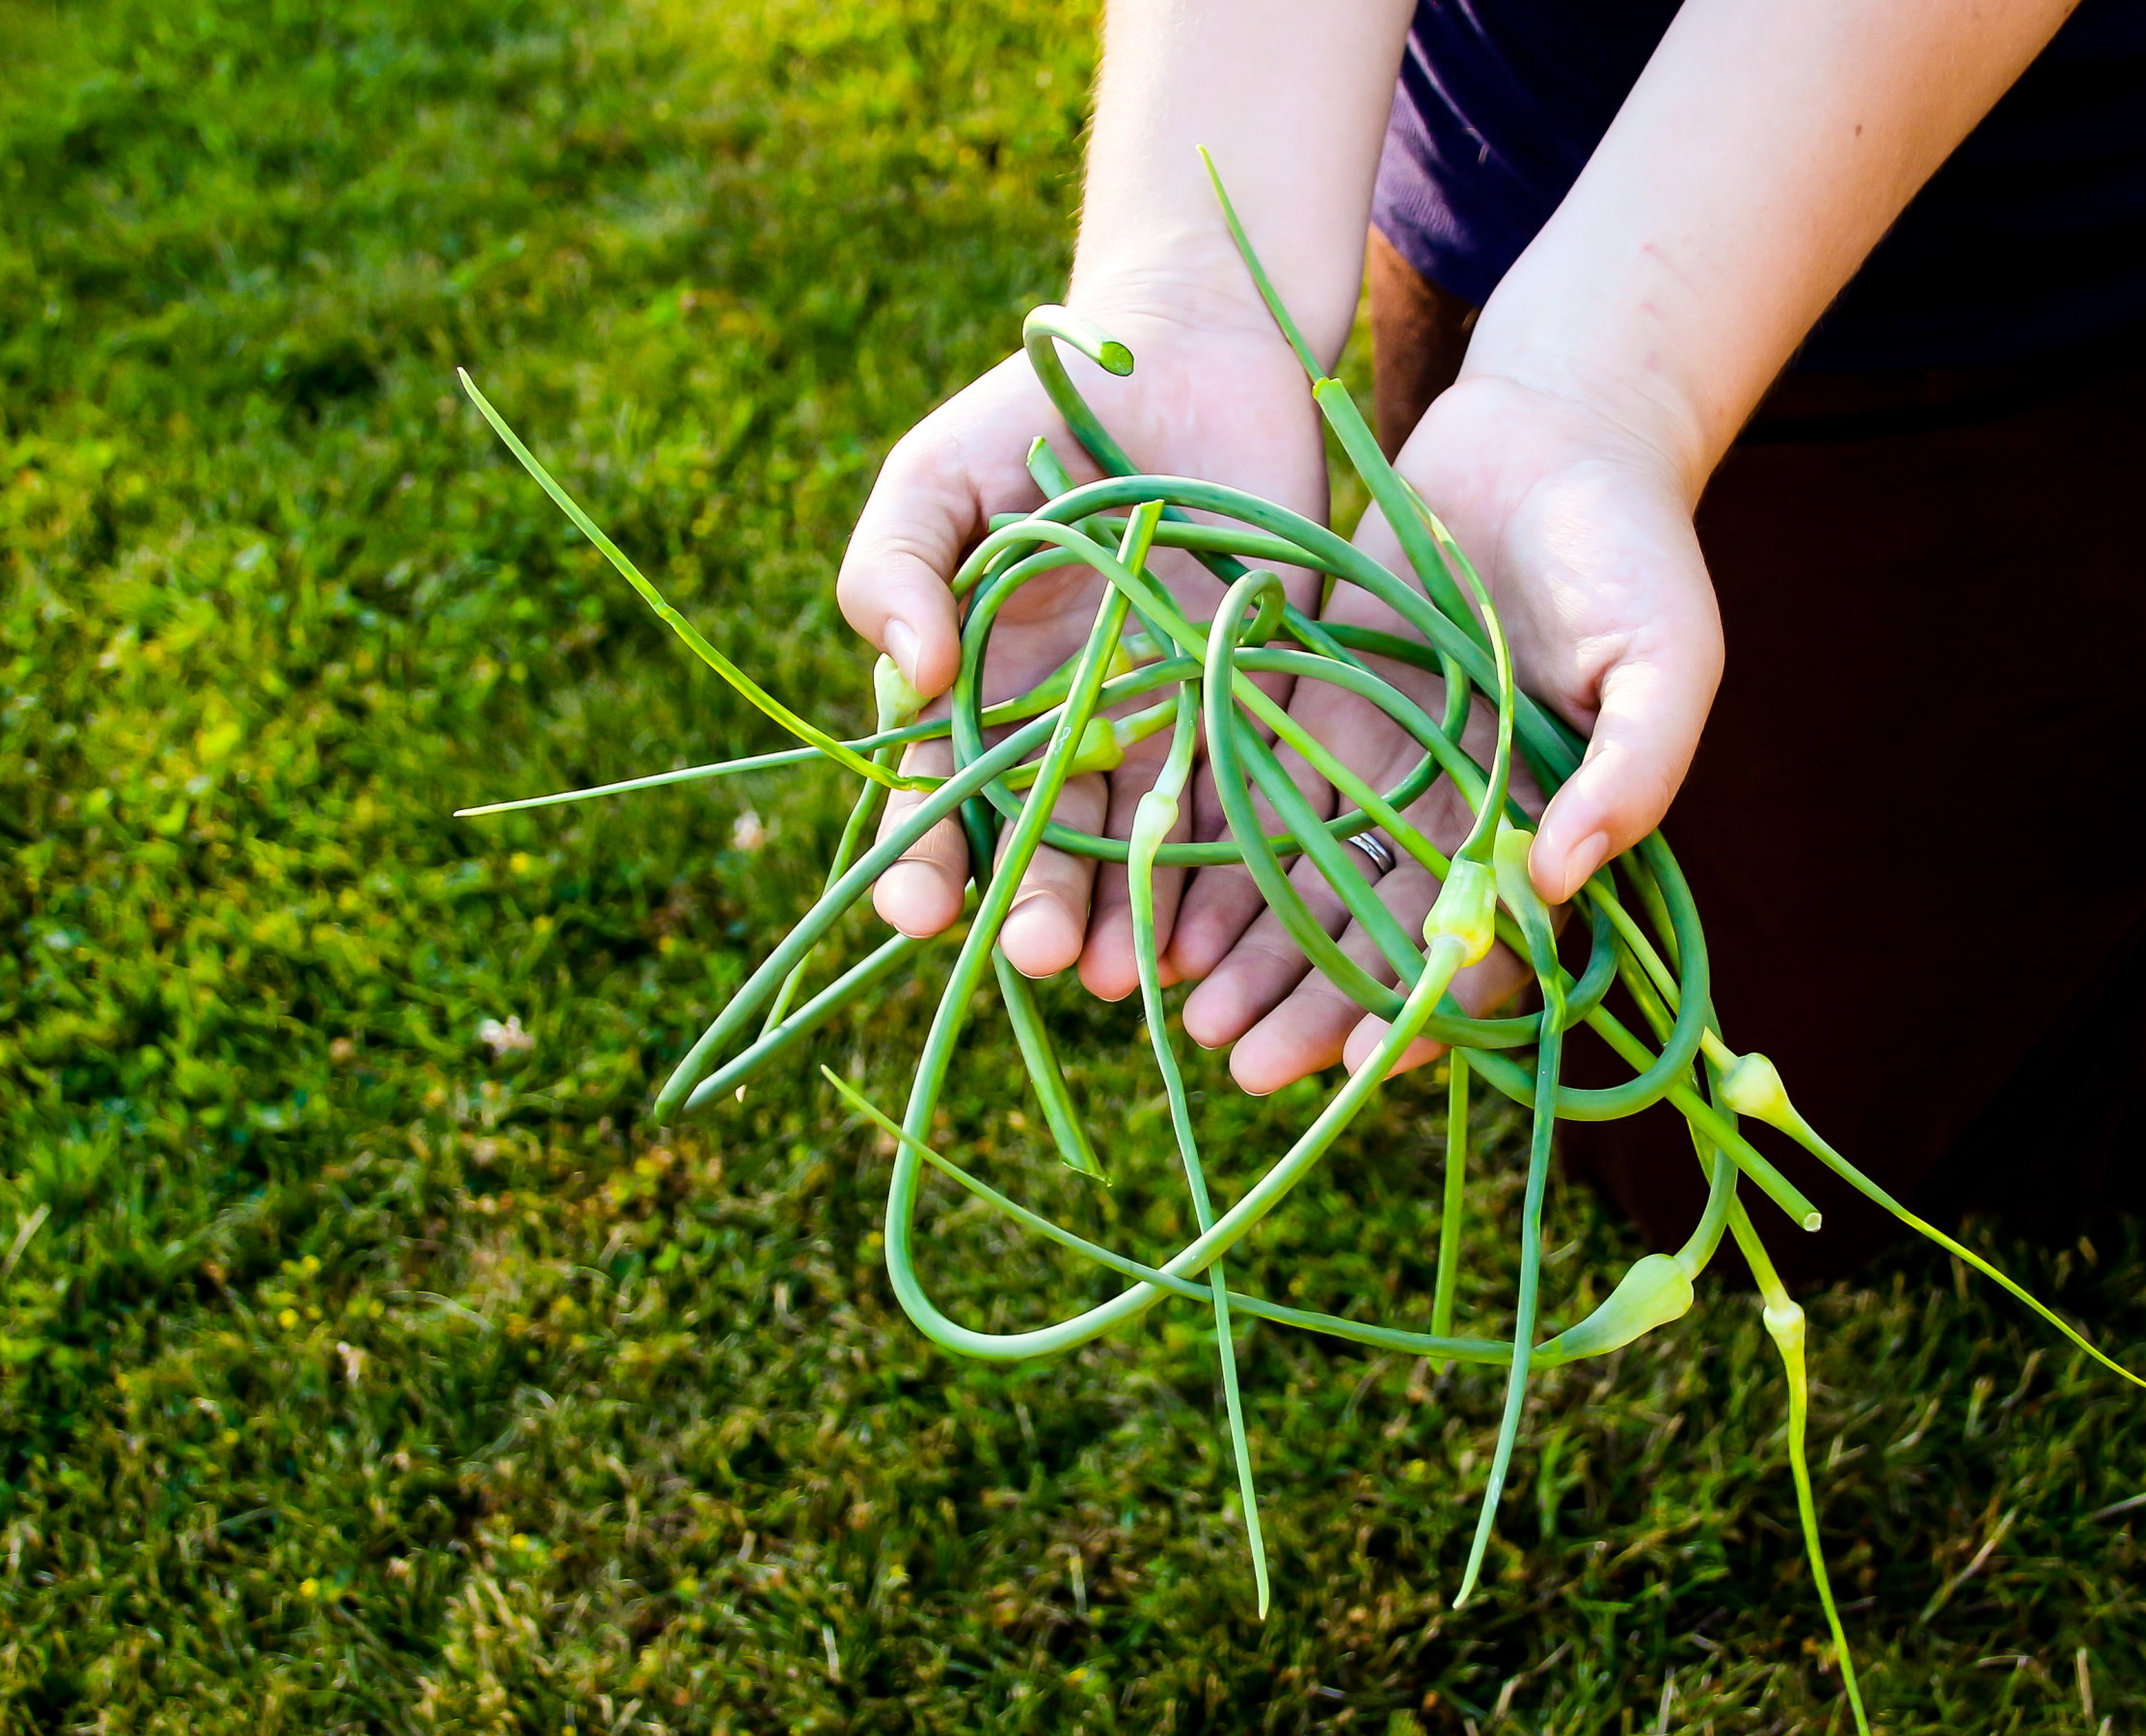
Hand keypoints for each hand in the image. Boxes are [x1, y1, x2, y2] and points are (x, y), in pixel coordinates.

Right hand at [836, 296, 1327, 994]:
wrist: (1185, 355)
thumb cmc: (1034, 414)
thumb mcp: (940, 475)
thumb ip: (895, 564)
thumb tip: (910, 670)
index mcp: (976, 692)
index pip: (941, 801)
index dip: (926, 860)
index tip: (918, 909)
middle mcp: (1066, 733)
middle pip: (1043, 844)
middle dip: (1035, 906)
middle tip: (1041, 956)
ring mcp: (1161, 728)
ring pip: (1139, 849)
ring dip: (1126, 916)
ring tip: (1116, 970)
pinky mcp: (1249, 707)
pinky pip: (1235, 800)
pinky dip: (1221, 866)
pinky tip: (1209, 923)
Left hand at [1174, 371, 1723, 1090]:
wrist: (1547, 437)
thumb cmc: (1631, 546)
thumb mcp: (1666, 652)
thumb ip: (1635, 766)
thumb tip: (1566, 878)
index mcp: (1544, 826)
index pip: (1484, 946)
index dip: (1426, 1004)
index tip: (1368, 1054)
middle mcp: (1451, 818)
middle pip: (1375, 935)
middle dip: (1310, 1005)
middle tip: (1244, 1067)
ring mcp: (1376, 769)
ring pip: (1303, 886)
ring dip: (1250, 957)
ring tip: (1190, 1015)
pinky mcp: (1311, 711)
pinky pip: (1253, 802)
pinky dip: (1211, 864)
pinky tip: (1162, 916)